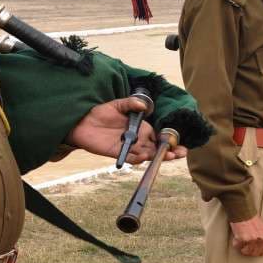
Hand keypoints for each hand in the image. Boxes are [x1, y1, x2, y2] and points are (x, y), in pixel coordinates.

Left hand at [66, 97, 186, 164]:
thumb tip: (143, 105)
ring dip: (157, 156)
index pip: (159, 135)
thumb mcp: (116, 104)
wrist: (82, 123)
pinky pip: (131, 158)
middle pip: (156, 148)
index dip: (170, 140)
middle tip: (180, 153)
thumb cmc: (100, 113)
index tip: (179, 143)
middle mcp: (138, 138)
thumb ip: (130, 103)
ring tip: (166, 155)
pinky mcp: (118, 153)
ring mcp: (129, 147)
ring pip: (147, 154)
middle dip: (170, 151)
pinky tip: (144, 156)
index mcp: (141, 127)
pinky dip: (138, 159)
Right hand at [229, 216, 262, 256]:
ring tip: (240, 242)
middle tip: (244, 247)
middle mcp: (262, 239)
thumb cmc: (252, 220)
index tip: (252, 250)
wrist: (243, 212)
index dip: (256, 252)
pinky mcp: (243, 239)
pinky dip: (236, 243)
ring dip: (242, 248)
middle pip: (255, 253)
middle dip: (248, 251)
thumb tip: (259, 249)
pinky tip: (237, 237)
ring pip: (246, 252)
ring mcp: (253, 240)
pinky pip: (238, 246)